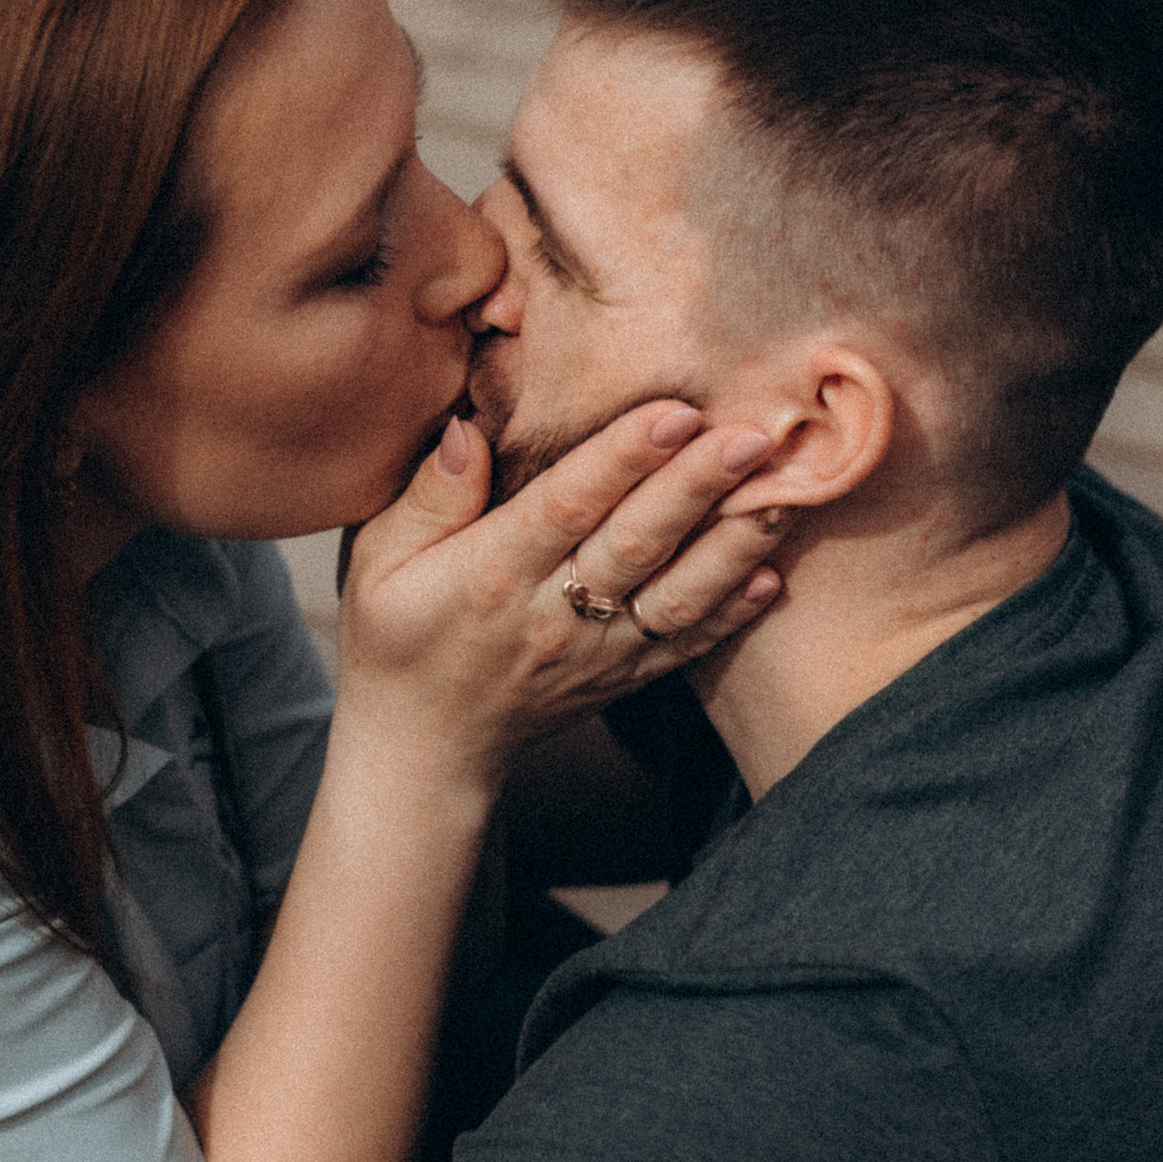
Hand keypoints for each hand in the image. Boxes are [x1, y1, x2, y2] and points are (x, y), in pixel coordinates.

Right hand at [335, 402, 785, 790]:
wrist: (423, 750)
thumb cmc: (395, 639)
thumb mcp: (380, 562)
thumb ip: (430, 495)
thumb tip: (470, 426)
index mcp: (491, 575)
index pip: (566, 506)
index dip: (622, 458)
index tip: (674, 411)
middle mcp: (550, 615)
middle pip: (636, 543)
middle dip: (699, 486)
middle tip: (754, 434)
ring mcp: (593, 654)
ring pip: (675, 597)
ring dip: (732, 546)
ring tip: (782, 494)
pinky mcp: (620, 680)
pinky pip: (683, 647)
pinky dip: (730, 616)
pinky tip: (770, 577)